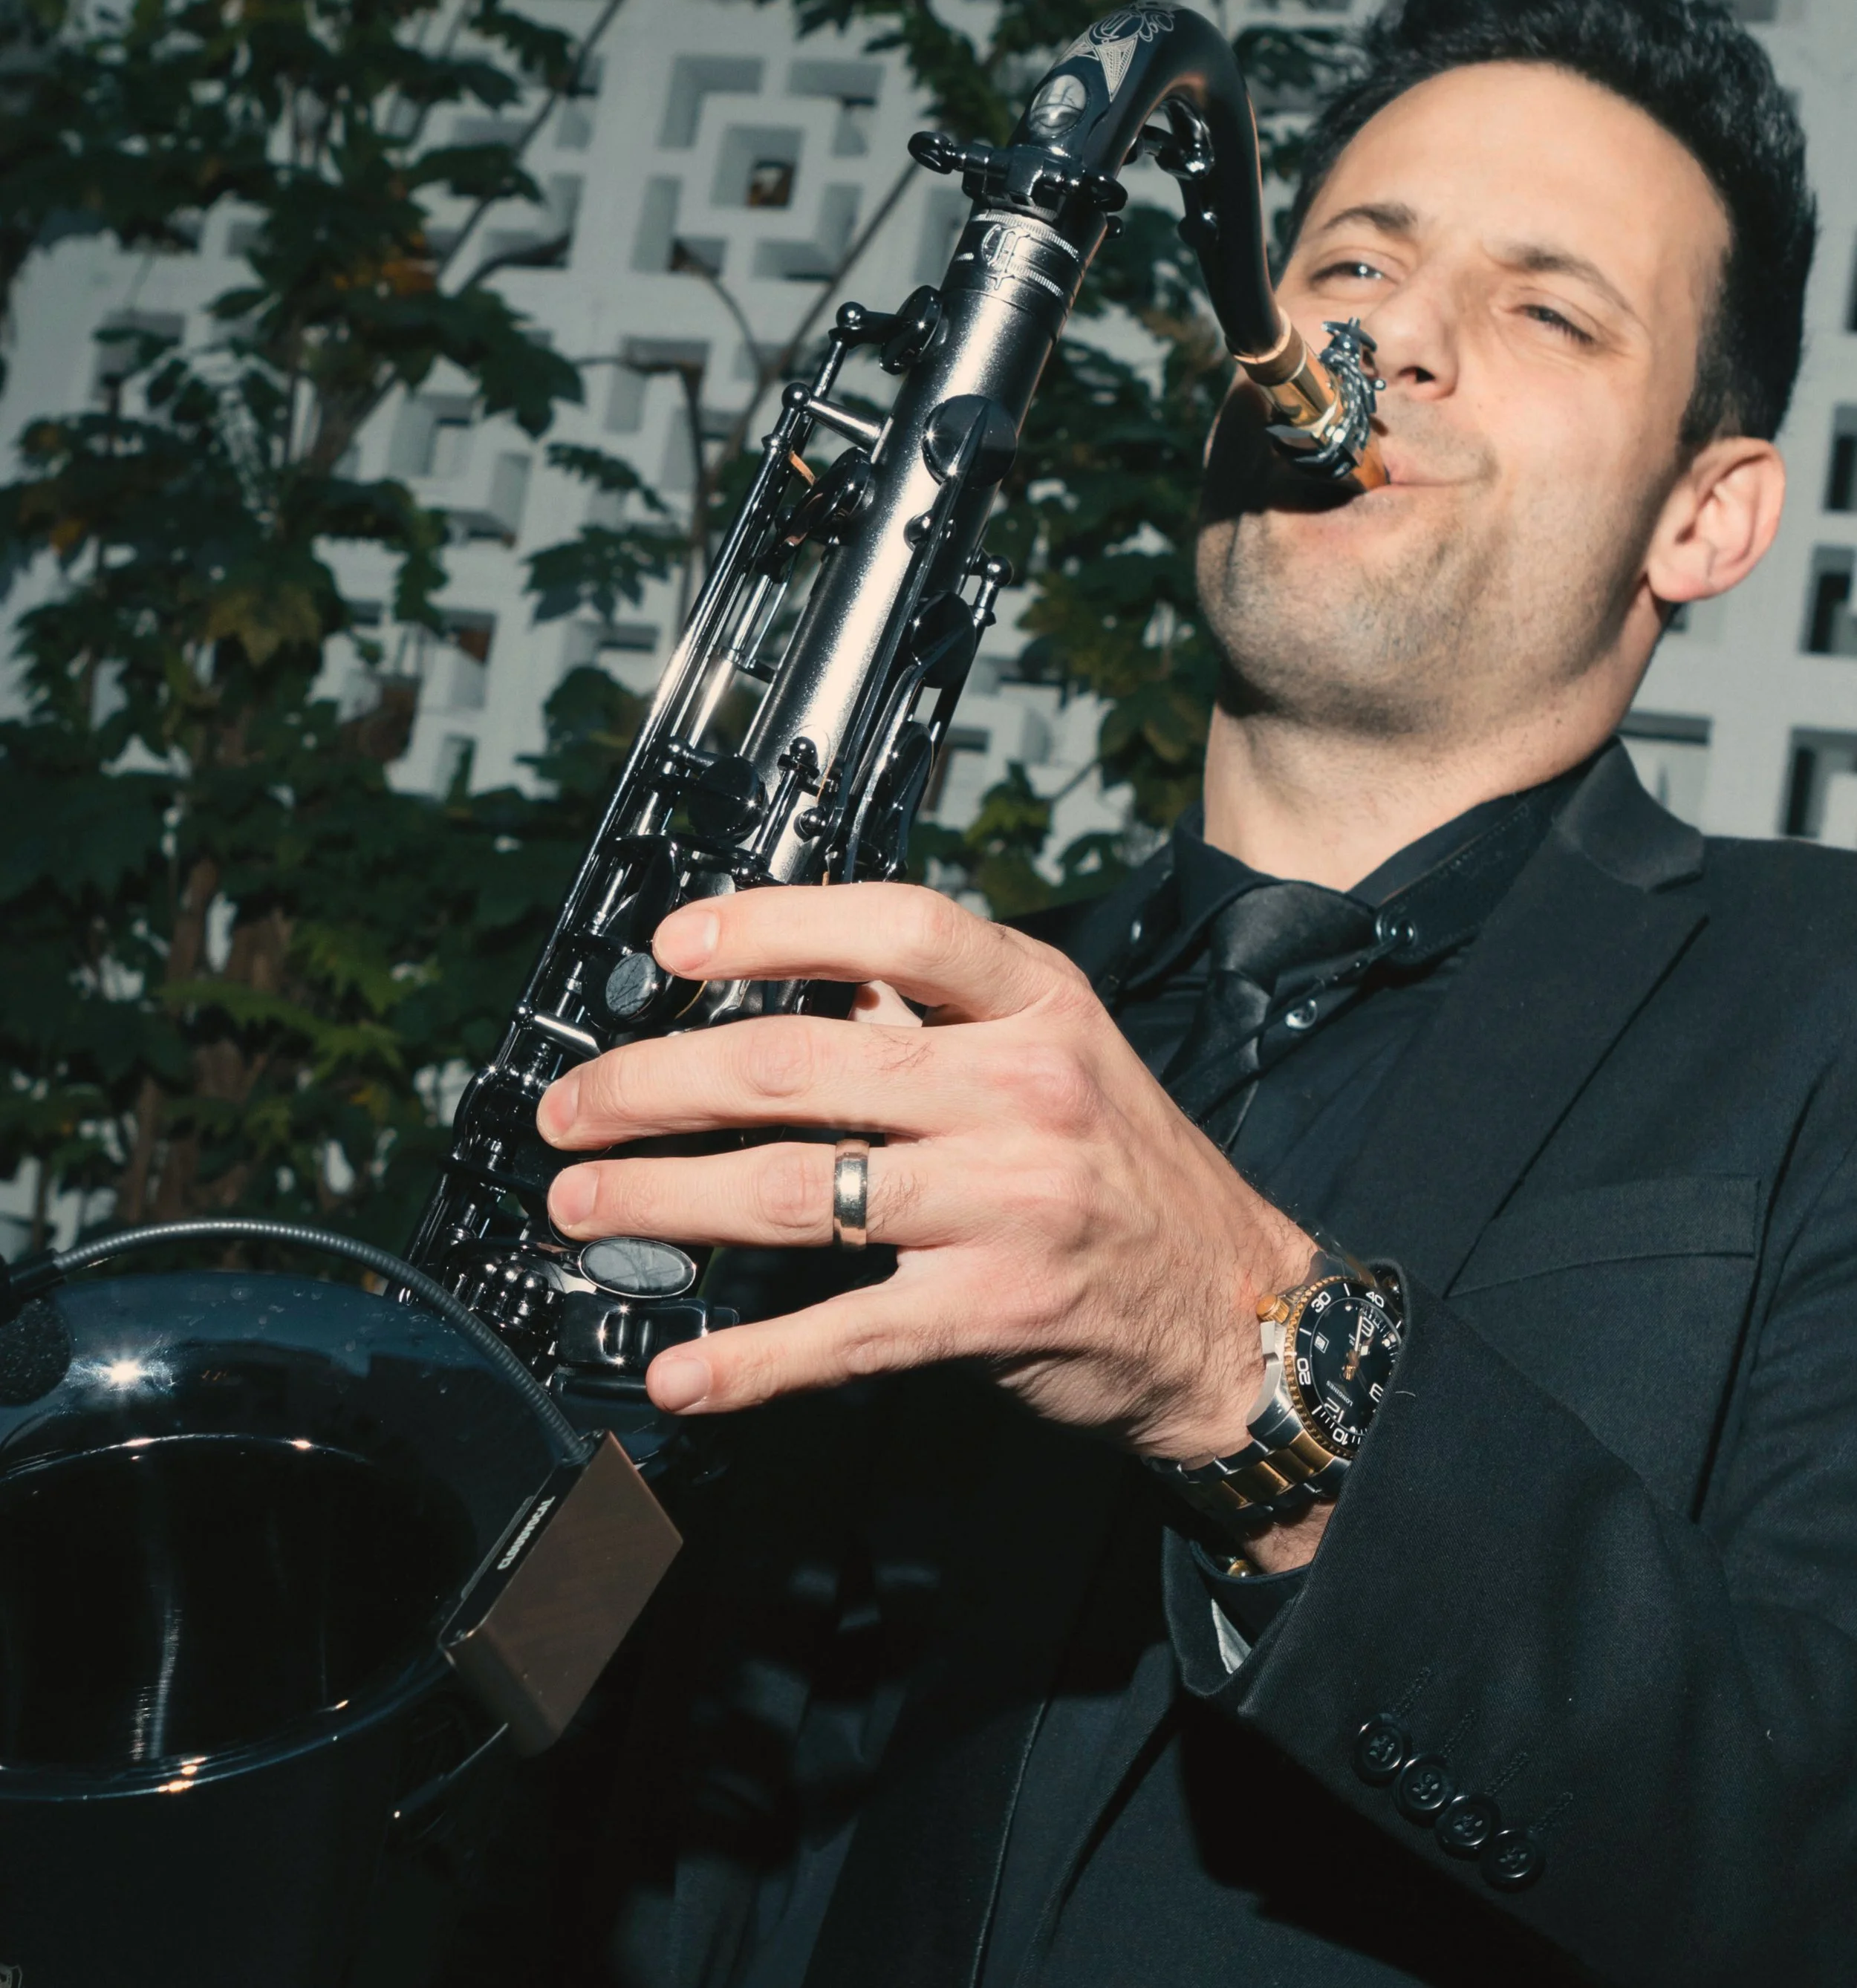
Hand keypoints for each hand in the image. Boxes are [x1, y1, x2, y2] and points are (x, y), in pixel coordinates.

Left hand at [536, 882, 1318, 1472]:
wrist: (1236, 1309)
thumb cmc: (1125, 1168)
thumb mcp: (1058, 1050)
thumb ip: (935, 1015)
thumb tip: (792, 980)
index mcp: (1035, 1004)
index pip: (897, 929)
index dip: (772, 926)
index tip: (673, 946)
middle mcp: (1019, 1090)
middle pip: (801, 1063)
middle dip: (655, 1084)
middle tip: (574, 1107)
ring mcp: (1004, 1202)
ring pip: (793, 1190)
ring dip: (661, 1199)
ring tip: (582, 1206)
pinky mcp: (991, 1311)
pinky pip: (842, 1331)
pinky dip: (748, 1361)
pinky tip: (681, 1371)